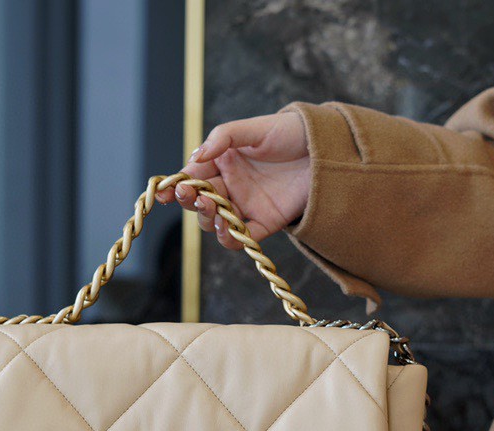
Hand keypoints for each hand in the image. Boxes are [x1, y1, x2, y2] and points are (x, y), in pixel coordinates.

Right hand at [156, 112, 308, 248]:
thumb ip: (224, 138)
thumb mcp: (255, 128)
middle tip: (193, 196)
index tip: (167, 189)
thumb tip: (196, 156)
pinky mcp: (265, 222)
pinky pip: (242, 237)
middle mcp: (231, 185)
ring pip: (216, 221)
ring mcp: (246, 205)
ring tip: (212, 209)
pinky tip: (227, 230)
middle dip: (191, 202)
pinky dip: (231, 238)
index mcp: (223, 162)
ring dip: (208, 219)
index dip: (177, 184)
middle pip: (200, 202)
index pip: (193, 176)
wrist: (327, 149)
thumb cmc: (291, 133)